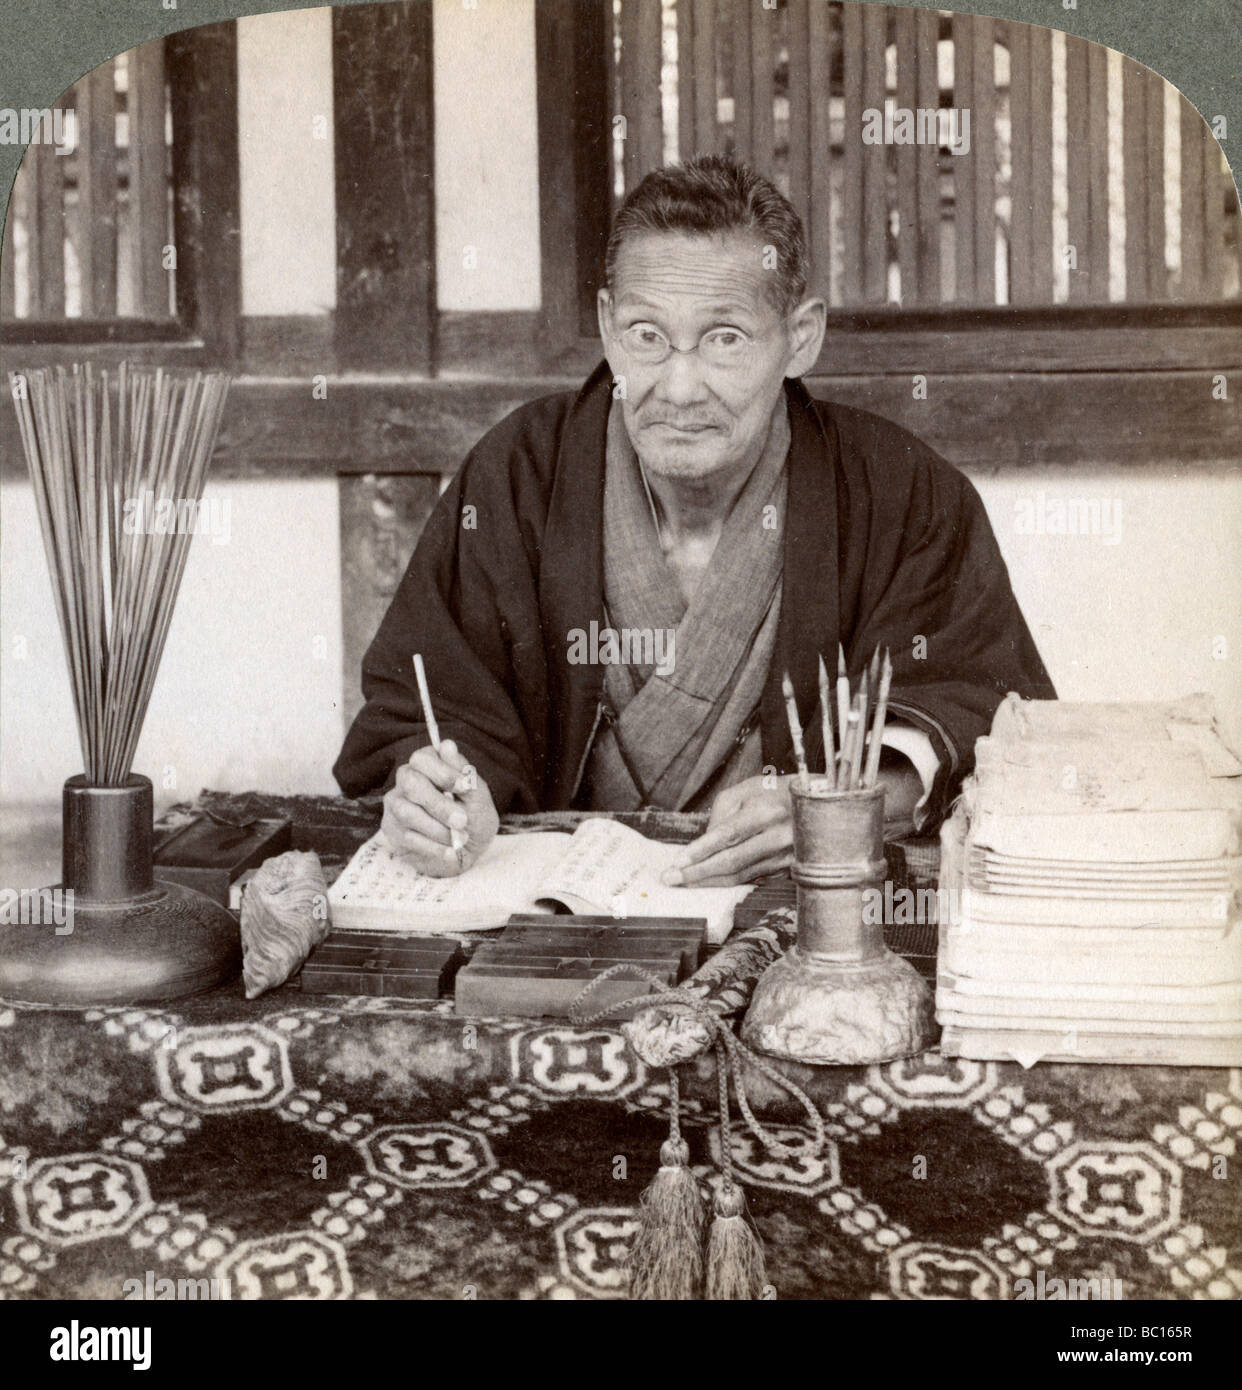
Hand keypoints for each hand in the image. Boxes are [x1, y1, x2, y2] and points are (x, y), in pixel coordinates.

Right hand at [380, 739, 498, 876]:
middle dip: (439, 805)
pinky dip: (433, 846)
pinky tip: (450, 852)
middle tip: (462, 820)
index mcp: (428, 766)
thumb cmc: (473, 818)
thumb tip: (447, 745)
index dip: (443, 772)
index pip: (422, 758)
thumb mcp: (477, 797)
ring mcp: (395, 805)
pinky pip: (407, 836)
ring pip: (407, 812)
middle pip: (411, 784)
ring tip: (459, 840)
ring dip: (437, 829)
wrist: (467, 852)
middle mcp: (407, 780)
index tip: (465, 787)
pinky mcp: (391, 829)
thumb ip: (463, 773)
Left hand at [661, 775, 793, 887]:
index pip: (727, 836)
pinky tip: (710, 883)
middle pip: (732, 862)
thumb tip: (703, 847)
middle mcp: (779, 836)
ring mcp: (786, 856)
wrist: (816, 803)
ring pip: (741, 876)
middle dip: (698, 873)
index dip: (700, 851)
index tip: (677, 863)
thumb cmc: (773, 793)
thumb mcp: (744, 791)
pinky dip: (729, 883)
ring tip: (684, 882)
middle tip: (671, 879)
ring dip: (709, 882)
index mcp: (766, 811)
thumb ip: (720, 816)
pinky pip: (753, 880)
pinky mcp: (789, 869)